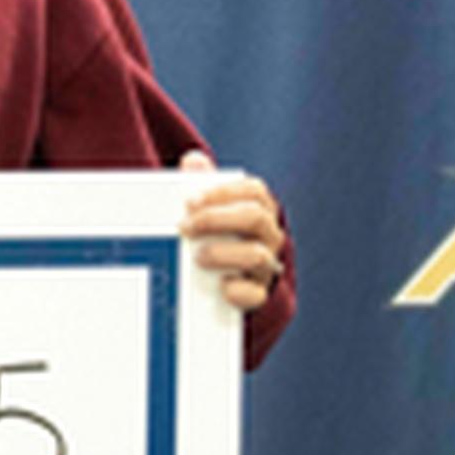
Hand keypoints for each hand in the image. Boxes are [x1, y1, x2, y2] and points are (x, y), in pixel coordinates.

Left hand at [178, 149, 281, 312]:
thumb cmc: (215, 237)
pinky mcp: (257, 294)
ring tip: (198, 256)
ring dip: (225, 253)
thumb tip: (193, 159)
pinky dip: (238, 290)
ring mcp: (266, 266)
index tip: (190, 200)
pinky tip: (220, 286)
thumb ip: (202, 186)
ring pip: (258, 255)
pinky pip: (255, 294)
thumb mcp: (207, 211)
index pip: (254, 192)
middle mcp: (268, 236)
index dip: (223, 192)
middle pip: (256, 218)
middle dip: (218, 219)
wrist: (221, 282)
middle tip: (185, 227)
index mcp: (260, 210)